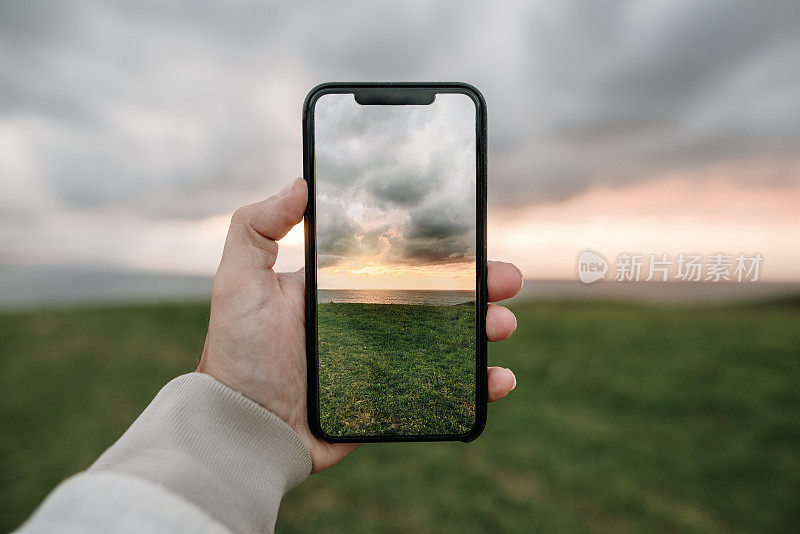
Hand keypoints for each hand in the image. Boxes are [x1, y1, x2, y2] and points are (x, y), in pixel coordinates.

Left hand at [197, 177, 522, 472]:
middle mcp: (369, 319)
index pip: (401, 261)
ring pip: (450, 338)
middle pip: (437, 297)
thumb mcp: (237, 281)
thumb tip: (300, 182)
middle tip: (506, 279)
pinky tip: (497, 378)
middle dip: (478, 286)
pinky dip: (477, 383)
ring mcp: (385, 359)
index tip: (470, 236)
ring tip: (503, 325)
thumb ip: (256, 227)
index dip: (439, 250)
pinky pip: (444, 388)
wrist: (244, 429)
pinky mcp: (393, 398)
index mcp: (343, 288)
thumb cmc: (238, 355)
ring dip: (485, 328)